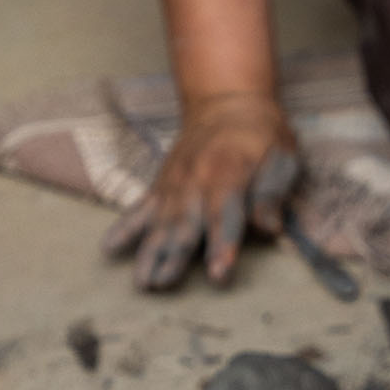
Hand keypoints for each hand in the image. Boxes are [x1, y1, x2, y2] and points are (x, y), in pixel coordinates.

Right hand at [104, 92, 298, 288]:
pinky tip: (108, 250)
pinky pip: (139, 209)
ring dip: (149, 254)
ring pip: (159, 224)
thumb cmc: (262, 135)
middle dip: (175, 258)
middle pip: (185, 225)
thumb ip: (272, 194)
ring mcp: (173, 185)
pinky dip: (123, 229)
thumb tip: (270, 229)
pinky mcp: (160, 187)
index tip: (219, 275)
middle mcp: (195, 182)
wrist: (226, 102)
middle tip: (164, 287)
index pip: (225, 216)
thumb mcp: (281, 157)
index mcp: (229, 176)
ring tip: (142, 282)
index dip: (222, 246)